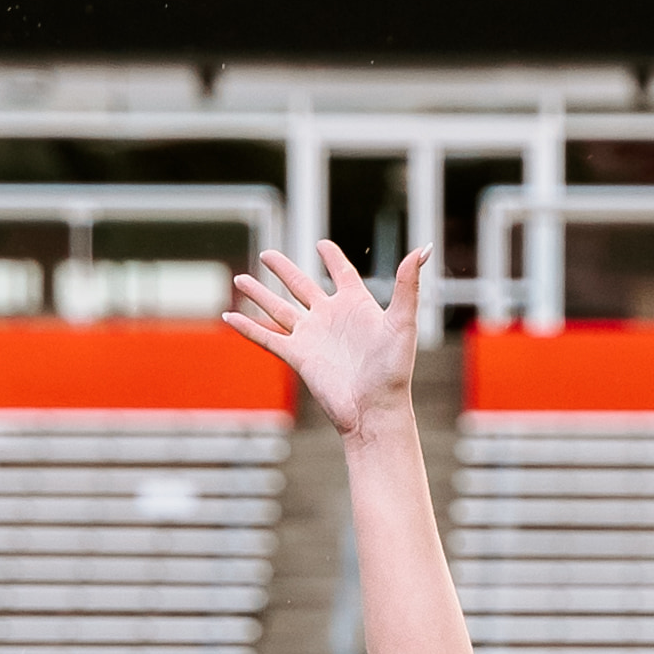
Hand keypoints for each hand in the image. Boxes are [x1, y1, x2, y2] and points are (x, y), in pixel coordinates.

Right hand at [223, 240, 422, 434]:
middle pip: (301, 286)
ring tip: (240, 278)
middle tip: (267, 254)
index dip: (332, 258)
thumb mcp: (402, 322)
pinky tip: (230, 316)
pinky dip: (248, 327)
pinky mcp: (297, 356)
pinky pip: (267, 336)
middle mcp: (331, 318)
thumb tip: (423, 249)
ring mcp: (312, 336)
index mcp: (356, 305)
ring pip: (279, 308)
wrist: (374, 409)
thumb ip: (408, 284)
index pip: (342, 273)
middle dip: (283, 270)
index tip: (322, 245)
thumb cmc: (393, 370)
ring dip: (259, 294)